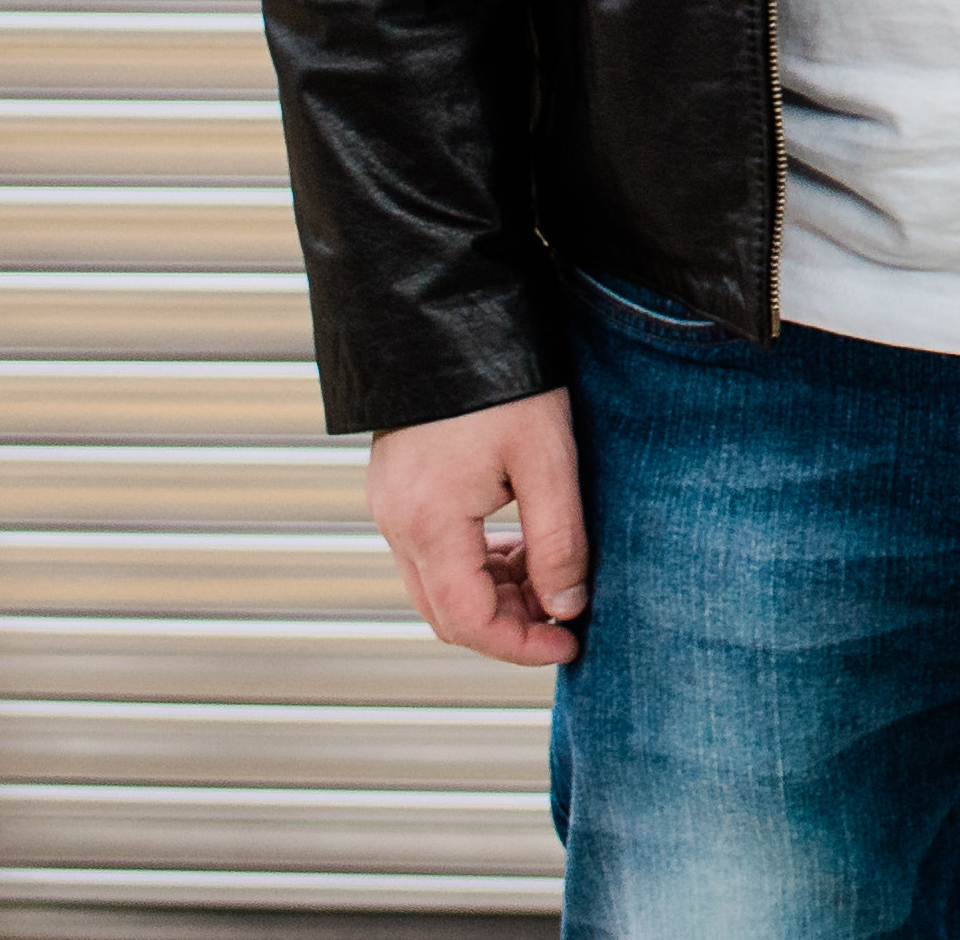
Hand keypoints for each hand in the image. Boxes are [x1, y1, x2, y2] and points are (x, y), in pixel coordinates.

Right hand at [368, 386, 585, 666]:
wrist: (450, 314)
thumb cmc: (505, 379)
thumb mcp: (547, 460)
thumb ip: (559, 540)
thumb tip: (568, 606)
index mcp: (429, 522)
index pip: (468, 621)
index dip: (521, 645)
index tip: (571, 643)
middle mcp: (395, 523)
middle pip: (446, 612)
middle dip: (509, 626)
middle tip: (567, 617)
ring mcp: (389, 506)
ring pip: (437, 585)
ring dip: (494, 595)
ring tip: (553, 578)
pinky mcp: (396, 490)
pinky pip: (431, 552)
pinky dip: (475, 564)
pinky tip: (520, 547)